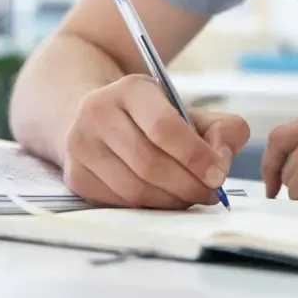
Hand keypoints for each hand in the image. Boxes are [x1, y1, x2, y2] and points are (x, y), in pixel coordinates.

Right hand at [62, 74, 249, 208]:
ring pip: (134, 189)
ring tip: (191, 197)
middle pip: (149, 163)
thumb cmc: (151, 118)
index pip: (164, 127)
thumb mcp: (187, 110)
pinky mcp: (75, 176)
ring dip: (171, 201)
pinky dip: (149, 208)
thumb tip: (222, 161)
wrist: (97, 118)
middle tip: (211, 193)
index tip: (219, 175)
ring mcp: (81, 146)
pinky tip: (164, 199)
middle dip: (188, 185)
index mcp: (130, 89)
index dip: (195, 156)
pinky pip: (120, 204)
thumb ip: (220, 129)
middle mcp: (98, 113)